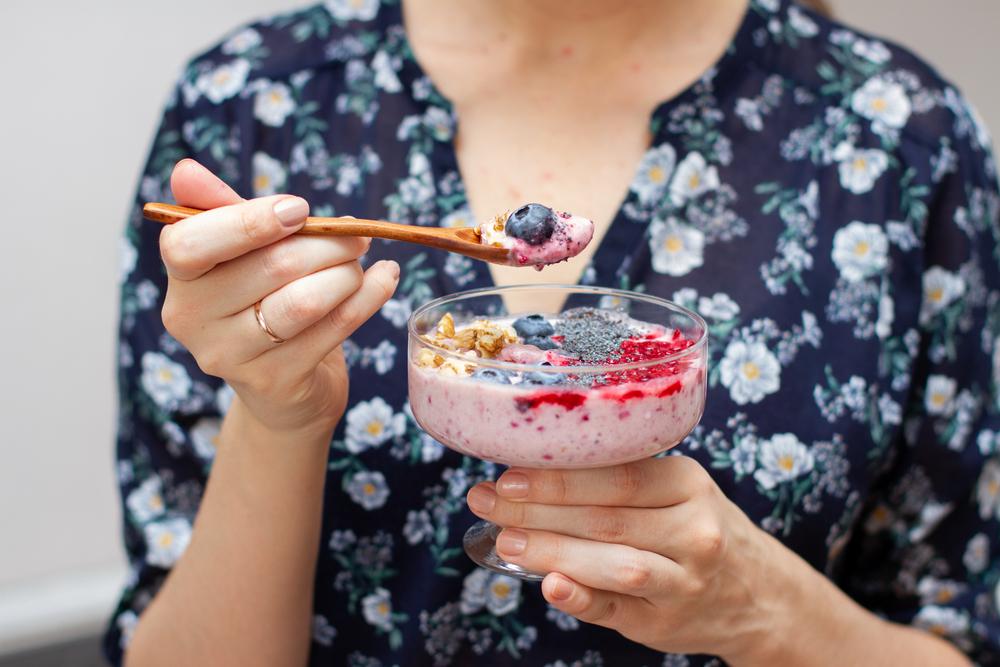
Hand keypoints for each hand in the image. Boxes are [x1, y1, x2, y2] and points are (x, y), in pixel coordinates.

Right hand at [159, 159, 398, 434]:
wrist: (281, 389)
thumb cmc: (260, 304)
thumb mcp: (240, 255)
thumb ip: (220, 211)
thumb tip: (186, 170)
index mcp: (180, 282)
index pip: (188, 244)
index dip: (248, 222)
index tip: (299, 209)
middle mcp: (194, 323)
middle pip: (269, 267)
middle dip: (327, 243)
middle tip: (356, 236)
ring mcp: (233, 358)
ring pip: (305, 301)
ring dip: (347, 272)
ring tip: (361, 262)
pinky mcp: (277, 381)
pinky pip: (335, 328)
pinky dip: (370, 296)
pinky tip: (385, 278)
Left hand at [466, 456, 818, 662]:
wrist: (757, 593)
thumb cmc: (693, 528)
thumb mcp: (674, 492)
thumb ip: (616, 483)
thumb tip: (530, 472)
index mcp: (687, 483)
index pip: (617, 475)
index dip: (559, 476)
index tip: (509, 475)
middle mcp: (693, 529)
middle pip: (607, 517)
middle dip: (538, 511)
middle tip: (488, 503)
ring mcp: (684, 579)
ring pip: (614, 563)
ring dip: (553, 551)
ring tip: (506, 541)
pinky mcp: (667, 620)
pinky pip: (619, 608)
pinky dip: (582, 596)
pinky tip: (550, 587)